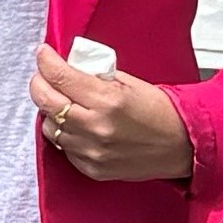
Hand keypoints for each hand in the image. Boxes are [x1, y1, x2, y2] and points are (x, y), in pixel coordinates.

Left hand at [33, 48, 192, 184]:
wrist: (183, 145)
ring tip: (64, 102)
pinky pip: (64, 148)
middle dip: (39, 84)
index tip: (43, 54)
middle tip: (43, 76)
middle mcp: (96, 127)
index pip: (60, 77)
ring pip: (50, 127)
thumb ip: (95, 76)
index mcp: (107, 100)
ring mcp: (92, 151)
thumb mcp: (129, 83)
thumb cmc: (161, 113)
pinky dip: (65, 133)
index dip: (45, 62)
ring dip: (51, 112)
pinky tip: (77, 125)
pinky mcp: (92, 168)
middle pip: (46, 102)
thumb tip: (69, 66)